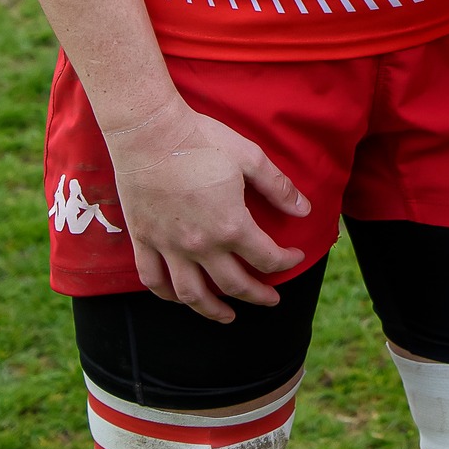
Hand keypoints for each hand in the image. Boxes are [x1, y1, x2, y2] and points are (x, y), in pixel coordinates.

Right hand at [104, 99, 310, 323]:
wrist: (149, 132)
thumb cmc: (202, 140)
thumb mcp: (250, 158)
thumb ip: (278, 188)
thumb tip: (304, 211)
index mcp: (230, 226)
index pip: (266, 257)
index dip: (286, 261)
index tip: (295, 256)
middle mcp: (200, 245)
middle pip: (234, 284)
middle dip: (257, 295)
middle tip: (271, 299)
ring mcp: (168, 246)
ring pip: (192, 294)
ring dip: (212, 310)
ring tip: (227, 316)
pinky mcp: (144, 240)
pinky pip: (154, 279)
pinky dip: (168, 295)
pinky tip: (180, 297)